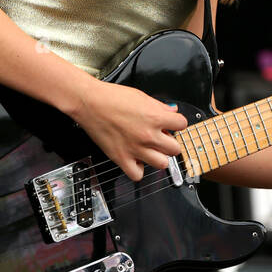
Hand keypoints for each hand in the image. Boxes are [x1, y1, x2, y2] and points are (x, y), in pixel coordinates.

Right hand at [72, 79, 187, 181]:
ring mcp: (136, 149)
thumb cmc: (112, 97)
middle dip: (169, 143)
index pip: (182, 124)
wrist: (90, 102)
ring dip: (158, 157)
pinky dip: (137, 170)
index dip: (177, 124)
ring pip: (162, 164)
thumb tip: (172, 111)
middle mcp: (148, 135)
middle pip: (175, 149)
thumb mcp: (141, 96)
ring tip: (150, 150)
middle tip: (161, 138)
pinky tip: (135, 160)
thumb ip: (159, 106)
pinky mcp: (121, 158)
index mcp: (155, 117)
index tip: (172, 124)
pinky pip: (137, 175)